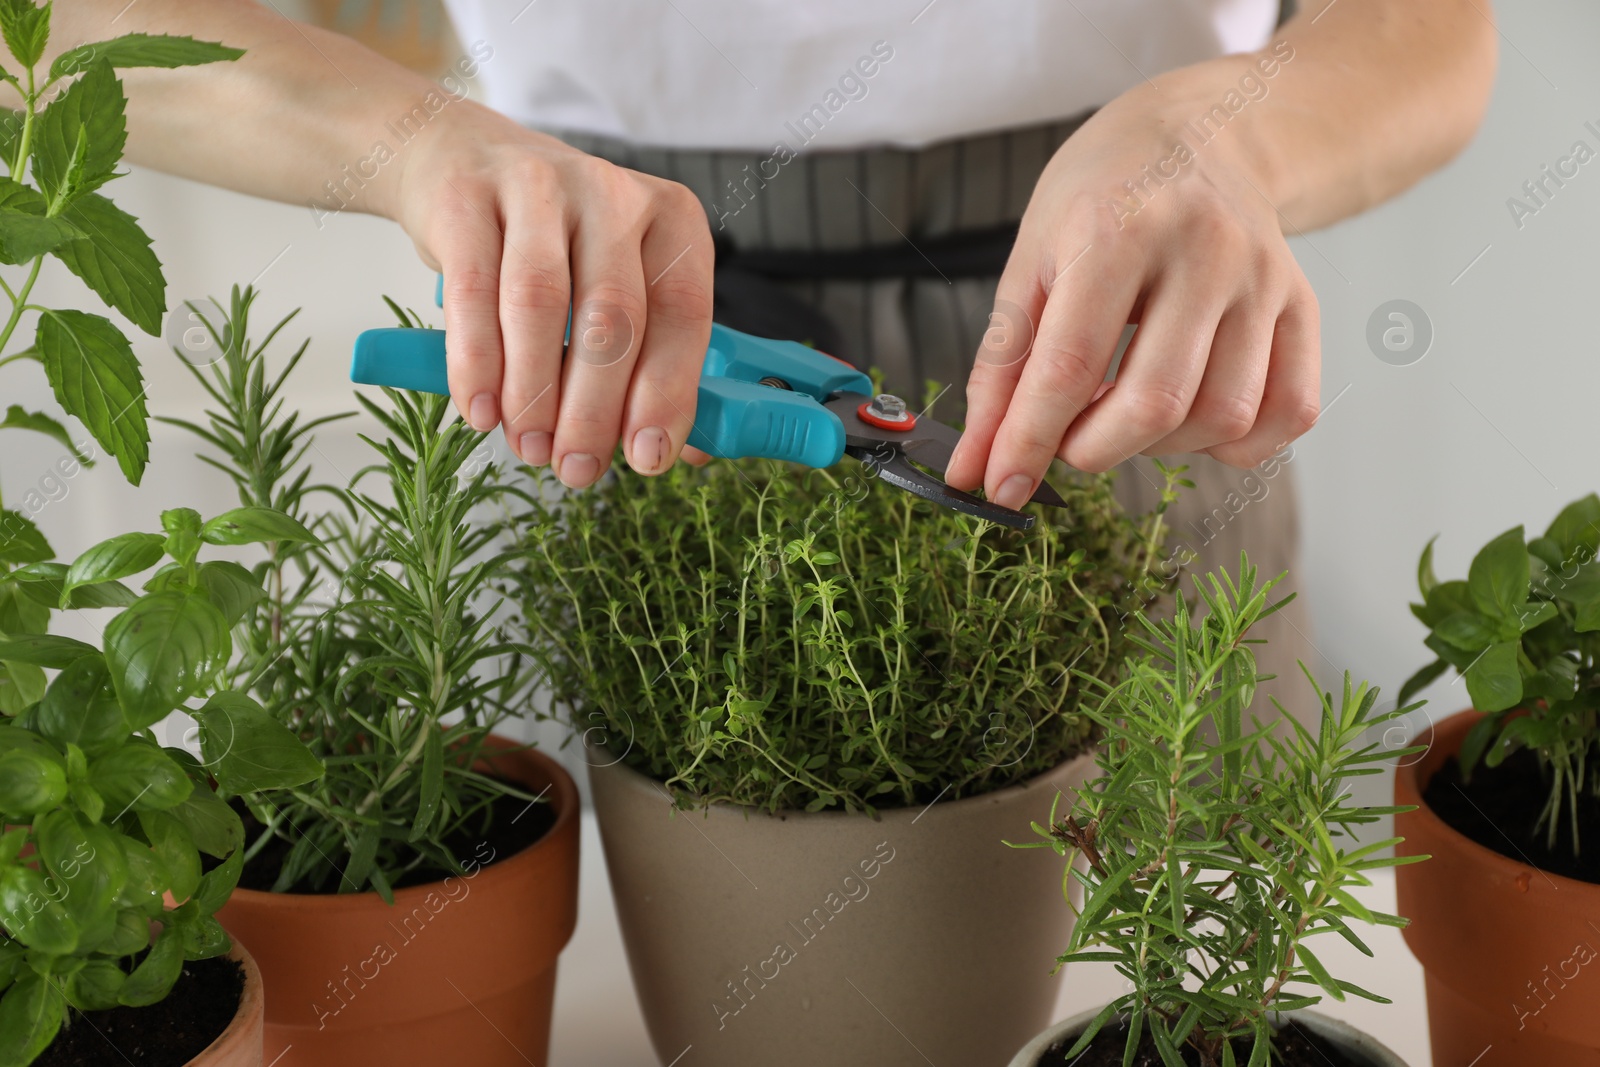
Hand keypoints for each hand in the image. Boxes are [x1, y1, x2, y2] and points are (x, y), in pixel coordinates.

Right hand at [390, 104, 713, 486]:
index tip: (647, 457)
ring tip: (529, 447)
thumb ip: (651, 360)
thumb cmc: (556, 243)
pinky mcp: (467, 198)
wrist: (459, 159)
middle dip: (595, 409)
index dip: (667, 393)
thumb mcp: (616, 286)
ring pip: (541, 304)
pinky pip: (473, 291)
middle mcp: (612, 194)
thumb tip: (680, 450)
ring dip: (534, 392)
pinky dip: (476, 362)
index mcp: (671, 220)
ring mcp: (538, 186)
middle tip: (577, 469)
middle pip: (613, 316)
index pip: (683, 313)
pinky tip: (479, 410)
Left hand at [945, 65, 1320, 507]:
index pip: (1071, 365)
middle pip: (1155, 402)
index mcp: (1118, 228)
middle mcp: (1205, 249)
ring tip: (1125, 412)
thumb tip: (972, 469)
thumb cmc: (1101, 200)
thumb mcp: (1030, 265)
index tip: (1001, 487)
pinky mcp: (1303, 305)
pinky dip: (1235, 443)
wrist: (1199, 134)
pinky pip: (1288, 412)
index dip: (1029, 441)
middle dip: (1094, 449)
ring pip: (1223, 416)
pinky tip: (1191, 416)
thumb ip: (1001, 372)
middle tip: (1067, 437)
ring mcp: (1265, 278)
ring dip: (1160, 446)